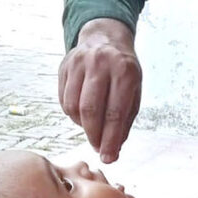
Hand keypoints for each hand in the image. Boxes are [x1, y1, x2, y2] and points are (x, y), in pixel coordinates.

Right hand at [58, 18, 141, 163]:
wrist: (105, 39)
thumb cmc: (123, 72)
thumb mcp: (134, 92)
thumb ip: (125, 121)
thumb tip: (112, 150)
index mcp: (124, 71)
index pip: (115, 113)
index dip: (111, 140)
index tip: (109, 158)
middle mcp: (101, 64)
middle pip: (91, 110)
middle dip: (94, 136)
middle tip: (98, 148)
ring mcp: (79, 63)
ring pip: (73, 106)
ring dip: (82, 126)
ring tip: (92, 128)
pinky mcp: (64, 66)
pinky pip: (64, 100)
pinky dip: (72, 114)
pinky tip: (82, 114)